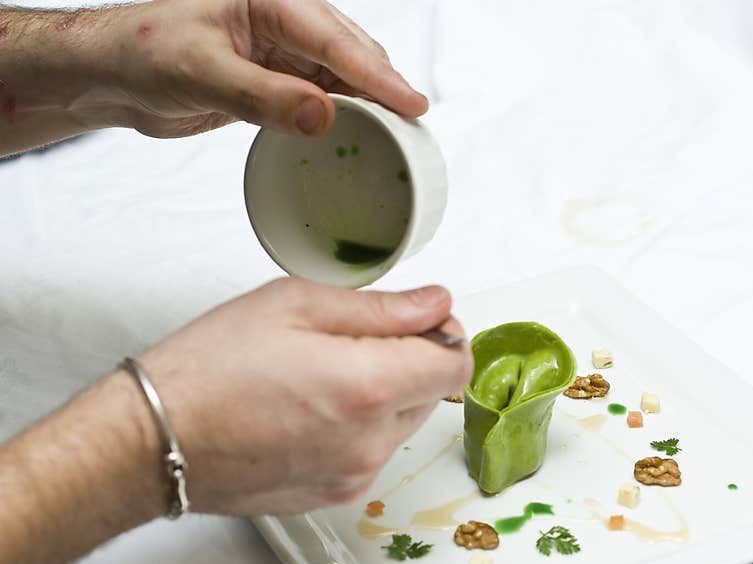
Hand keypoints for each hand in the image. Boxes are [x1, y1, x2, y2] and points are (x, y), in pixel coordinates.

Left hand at [113, 0, 428, 137]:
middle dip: (384, 86)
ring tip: (400, 131)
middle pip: (349, 52)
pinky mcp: (274, 78)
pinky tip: (359, 131)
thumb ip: (263, 96)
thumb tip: (325, 114)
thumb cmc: (144, 54)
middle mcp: (281, 20)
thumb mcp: (202, 73)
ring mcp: (280, 50)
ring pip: (340, 75)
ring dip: (367, 102)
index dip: (378, 75)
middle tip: (416, 123)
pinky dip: (343, 114)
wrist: (113, 74)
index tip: (413, 104)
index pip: (335, 39)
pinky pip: (320, 93)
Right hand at [138, 278, 471, 514]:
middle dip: (410, 359)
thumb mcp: (294, 305)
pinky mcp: (335, 494)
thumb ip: (380, 307)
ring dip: (383, 394)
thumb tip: (433, 304)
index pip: (456, 363)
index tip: (421, 321)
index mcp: (367, 387)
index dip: (445, 334)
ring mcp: (354, 474)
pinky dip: (359, 426)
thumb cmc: (207, 371)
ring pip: (404, 423)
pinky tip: (310, 406)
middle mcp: (370, 441)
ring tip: (321, 373)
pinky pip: (373, 451)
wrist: (155, 439)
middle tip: (352, 340)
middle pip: (433, 393)